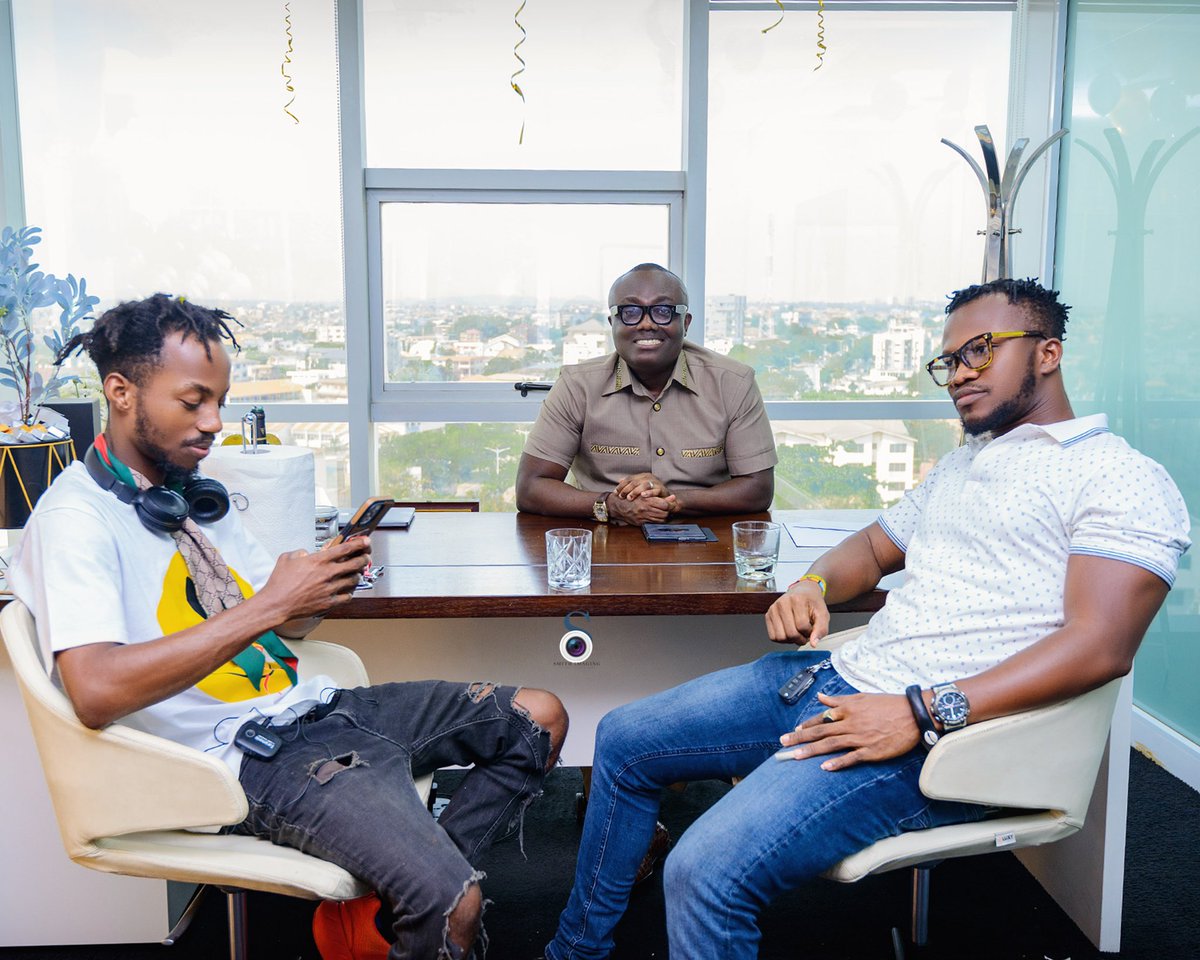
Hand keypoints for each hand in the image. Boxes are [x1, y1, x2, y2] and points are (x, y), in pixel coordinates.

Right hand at [259, 536, 371, 620]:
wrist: (276, 604)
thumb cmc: (280, 584)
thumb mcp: (287, 558)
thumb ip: (300, 553)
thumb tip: (306, 554)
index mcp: (318, 560)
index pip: (345, 548)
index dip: (359, 543)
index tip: (365, 541)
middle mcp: (327, 574)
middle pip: (356, 563)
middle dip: (364, 558)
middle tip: (365, 557)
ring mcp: (330, 588)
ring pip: (354, 579)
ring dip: (357, 575)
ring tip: (356, 573)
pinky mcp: (329, 602)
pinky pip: (347, 596)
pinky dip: (350, 592)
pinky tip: (347, 589)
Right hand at [607, 488, 676, 523]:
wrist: (617, 505)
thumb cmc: (630, 497)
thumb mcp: (643, 493)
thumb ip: (659, 495)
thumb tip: (673, 497)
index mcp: (646, 500)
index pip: (665, 505)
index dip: (670, 504)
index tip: (672, 502)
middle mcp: (645, 510)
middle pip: (664, 513)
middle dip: (668, 510)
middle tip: (668, 507)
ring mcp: (643, 517)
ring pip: (660, 519)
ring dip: (664, 515)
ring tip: (663, 511)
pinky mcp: (641, 522)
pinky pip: (654, 523)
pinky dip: (658, 520)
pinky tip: (656, 515)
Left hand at [615, 472, 669, 499]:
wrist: (665, 496)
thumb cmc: (651, 491)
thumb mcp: (639, 486)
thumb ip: (630, 483)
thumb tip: (619, 480)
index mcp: (642, 475)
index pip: (629, 478)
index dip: (621, 485)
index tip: (615, 492)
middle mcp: (648, 477)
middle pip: (635, 481)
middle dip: (626, 489)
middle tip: (621, 496)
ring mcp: (655, 482)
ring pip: (644, 485)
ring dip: (636, 491)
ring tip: (629, 498)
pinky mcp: (661, 489)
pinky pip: (655, 490)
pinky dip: (649, 493)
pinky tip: (643, 496)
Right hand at [765, 582, 828, 645]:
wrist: (803, 592)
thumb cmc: (812, 603)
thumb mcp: (823, 614)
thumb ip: (821, 629)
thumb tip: (813, 644)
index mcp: (797, 600)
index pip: (802, 626)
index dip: (809, 632)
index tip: (812, 629)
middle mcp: (782, 603)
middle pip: (791, 633)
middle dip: (801, 638)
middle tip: (805, 633)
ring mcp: (773, 609)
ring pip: (780, 637)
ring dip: (791, 640)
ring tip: (797, 632)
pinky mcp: (768, 615)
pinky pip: (773, 637)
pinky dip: (782, 639)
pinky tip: (789, 632)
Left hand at [776, 692, 918, 770]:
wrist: (913, 714)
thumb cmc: (888, 705)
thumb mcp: (861, 697)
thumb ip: (840, 700)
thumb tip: (821, 698)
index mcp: (848, 709)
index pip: (822, 717)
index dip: (807, 724)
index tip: (794, 729)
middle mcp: (850, 722)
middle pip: (820, 731)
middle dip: (800, 737)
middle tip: (783, 742)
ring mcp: (860, 737)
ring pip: (831, 744)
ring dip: (812, 750)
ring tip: (796, 755)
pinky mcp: (871, 750)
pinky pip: (851, 758)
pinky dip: (837, 762)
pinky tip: (824, 767)